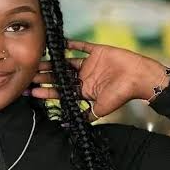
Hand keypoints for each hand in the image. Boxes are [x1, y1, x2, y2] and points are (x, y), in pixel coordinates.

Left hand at [30, 39, 149, 120]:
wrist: (140, 78)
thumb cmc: (122, 95)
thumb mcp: (101, 110)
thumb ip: (85, 116)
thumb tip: (68, 126)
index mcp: (85, 91)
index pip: (61, 91)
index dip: (47, 91)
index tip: (32, 91)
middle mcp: (85, 77)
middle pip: (60, 76)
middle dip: (45, 76)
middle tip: (28, 75)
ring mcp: (90, 64)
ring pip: (66, 63)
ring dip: (53, 62)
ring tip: (38, 61)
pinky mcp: (97, 52)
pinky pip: (82, 46)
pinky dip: (71, 44)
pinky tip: (58, 43)